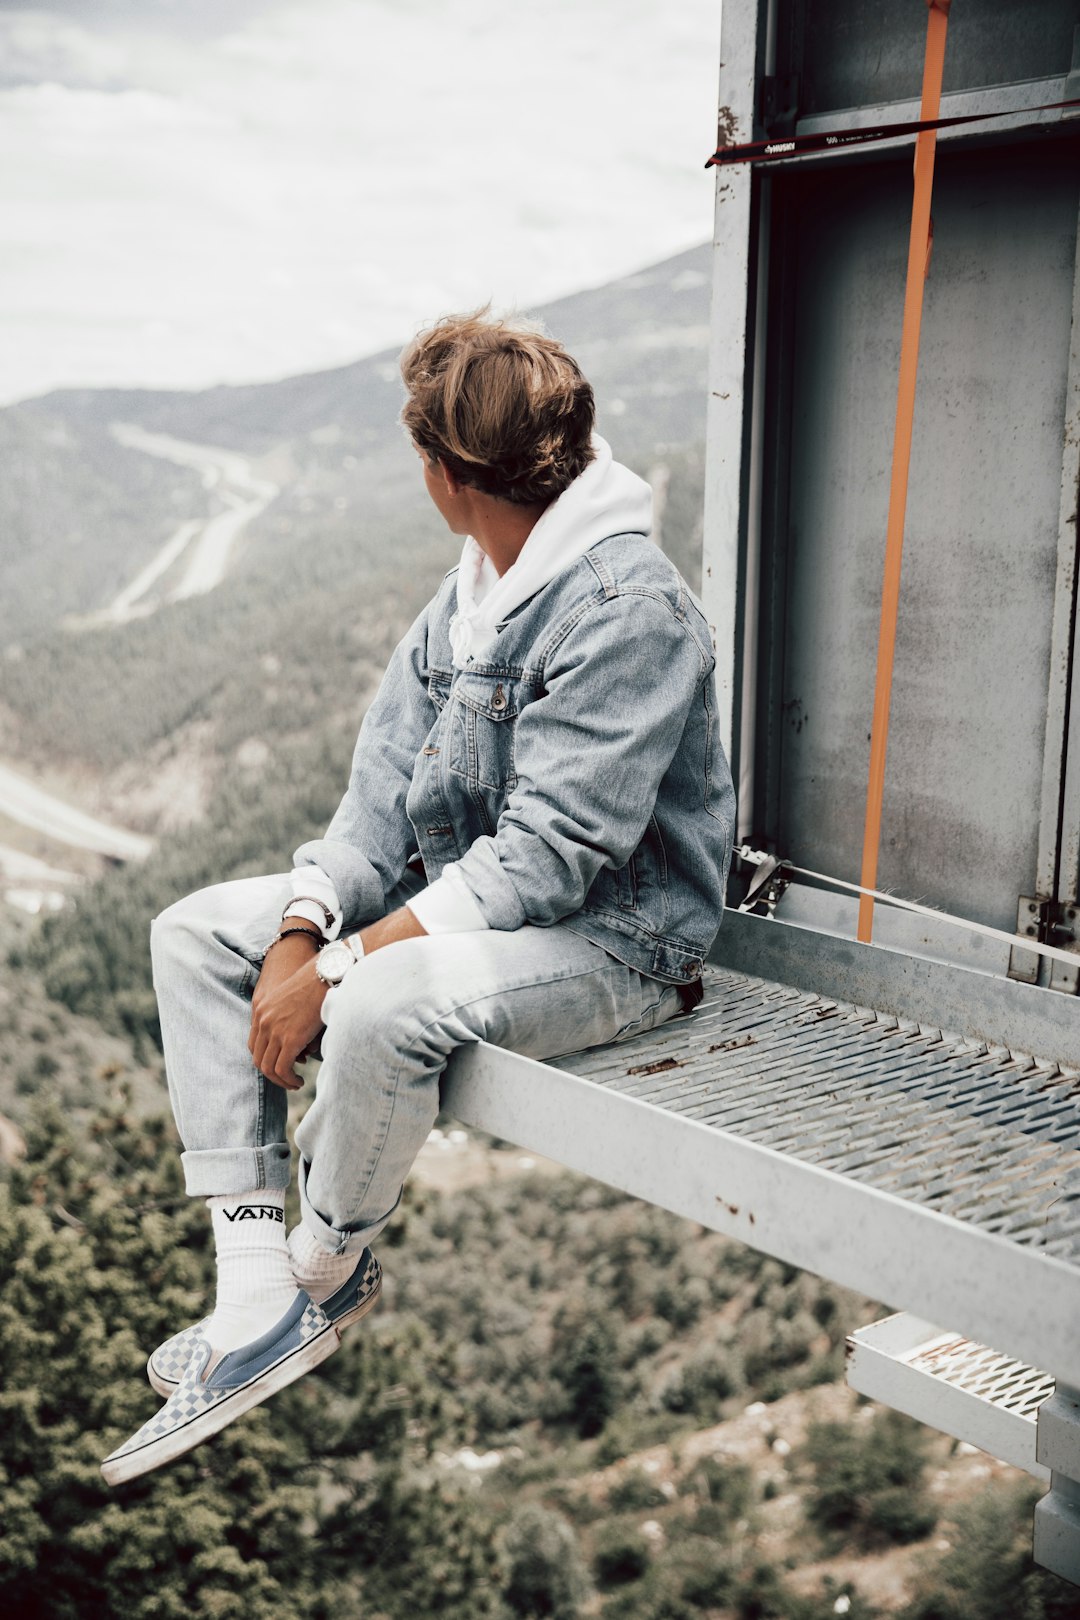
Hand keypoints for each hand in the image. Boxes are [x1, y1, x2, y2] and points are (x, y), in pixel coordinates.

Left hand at [250, 934, 326, 1090]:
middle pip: (258, 1058)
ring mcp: (274, 1031)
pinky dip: (289, 1080)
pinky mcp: (289, 1039)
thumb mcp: (292, 1000)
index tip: (280, 1065)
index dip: (266, 1059)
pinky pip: (282, 1069)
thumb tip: (298, 1045)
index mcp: (261, 1010)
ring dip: (281, 1080)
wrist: (325, 974)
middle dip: (272, 1073)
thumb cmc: (316, 983)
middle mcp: (263, 1021)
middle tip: (287, 1079)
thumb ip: (287, 1019)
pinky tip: (299, 1081)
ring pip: (268, 1068)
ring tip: (295, 1083)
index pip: (254, 1044)